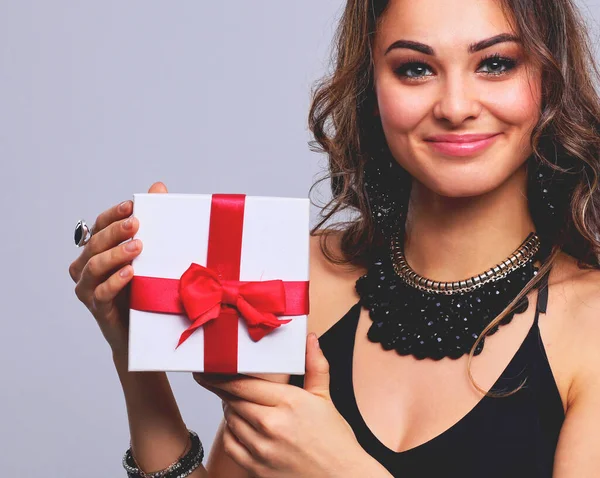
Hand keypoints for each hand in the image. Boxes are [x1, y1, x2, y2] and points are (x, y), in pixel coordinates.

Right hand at [69, 181, 167, 357]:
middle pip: (96, 243)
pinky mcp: (97, 308)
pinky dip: (114, 281)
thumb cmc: (144, 287)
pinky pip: (100, 292)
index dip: (113, 215)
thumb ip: (152, 222)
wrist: (144, 330)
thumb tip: (159, 187)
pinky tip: (130, 273)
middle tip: (136, 224)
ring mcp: (88, 288)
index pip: (100, 225)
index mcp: (97, 249)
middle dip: (115, 232)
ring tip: (137, 248)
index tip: (132, 207)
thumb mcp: (151, 254)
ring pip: (94, 266)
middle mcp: (86, 266)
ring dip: (115, 254)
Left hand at [193, 333, 378, 477]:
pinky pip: (231, 444)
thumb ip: (315, 366)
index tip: (211, 370)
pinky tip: (238, 426)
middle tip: (218, 382)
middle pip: (233, 401)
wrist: (341, 477)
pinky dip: (230, 432)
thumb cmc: (334, 441)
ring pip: (231, 421)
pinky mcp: (257, 468)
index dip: (222, 376)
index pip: (243, 384)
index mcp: (290, 403)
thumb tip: (311, 340)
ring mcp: (263, 449)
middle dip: (223, 390)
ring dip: (229, 409)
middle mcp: (273, 425)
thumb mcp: (325, 398)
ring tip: (236, 403)